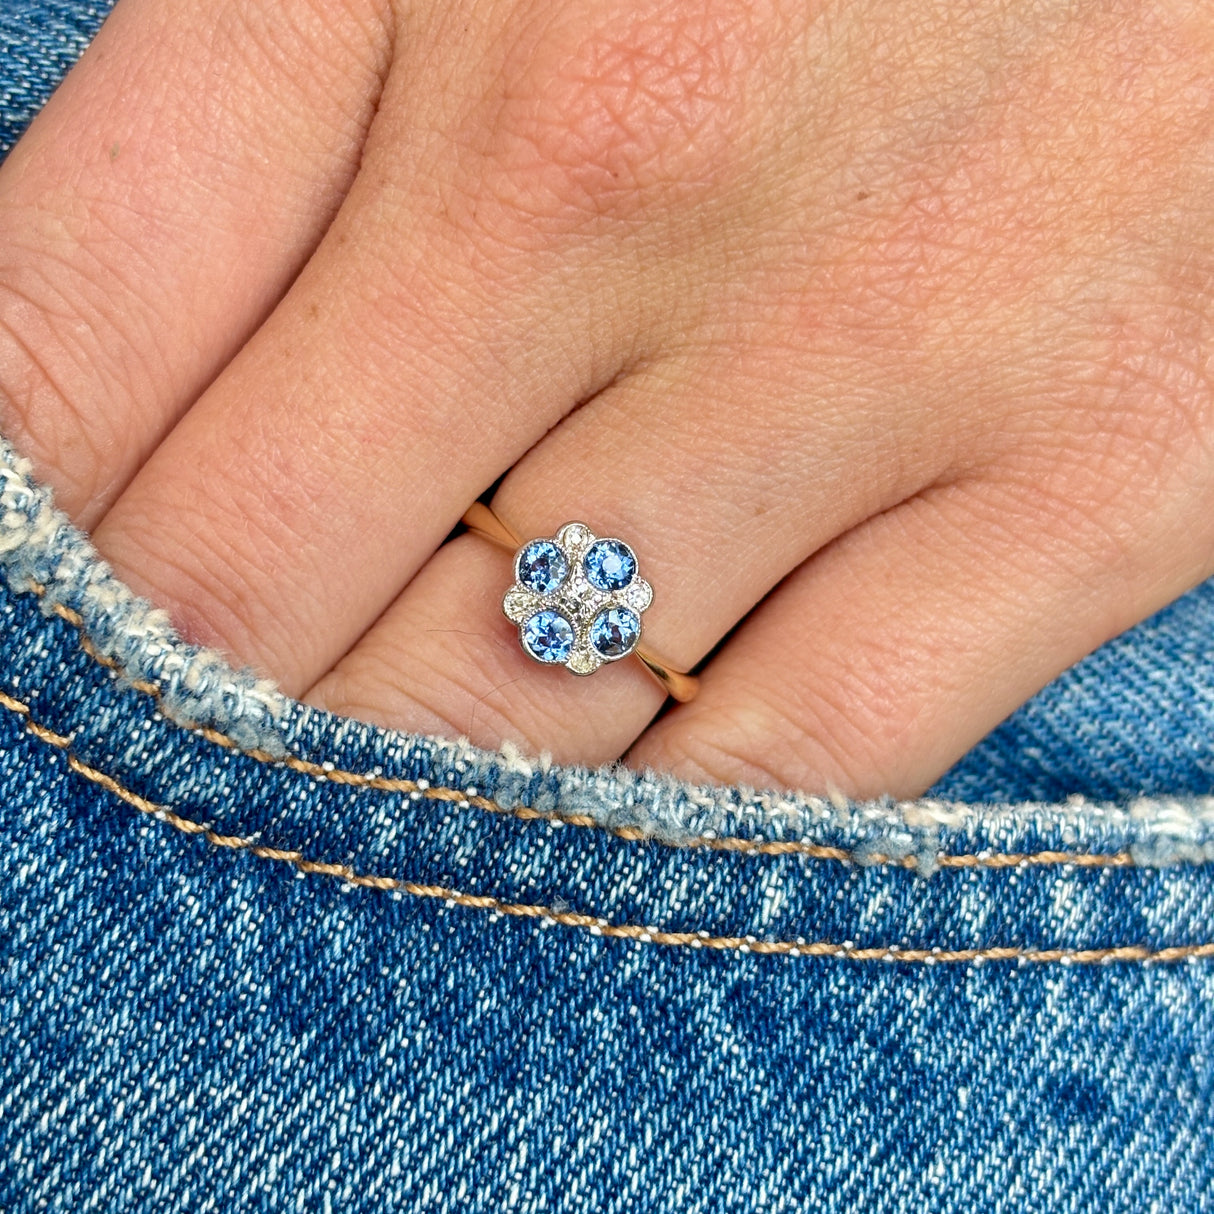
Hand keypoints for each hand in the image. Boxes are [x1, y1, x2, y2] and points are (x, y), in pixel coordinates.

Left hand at [2, 0, 1211, 797]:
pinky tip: (599, 821)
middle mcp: (617, 159)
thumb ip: (270, 134)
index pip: (55, 348)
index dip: (10, 541)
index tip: (29, 624)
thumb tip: (79, 423)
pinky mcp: (1095, 472)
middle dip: (173, 698)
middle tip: (177, 736)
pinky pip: (780, 766)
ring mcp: (868, 336)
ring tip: (368, 801)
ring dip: (393, 795)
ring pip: (499, 714)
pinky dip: (649, 842)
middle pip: (248, 578)